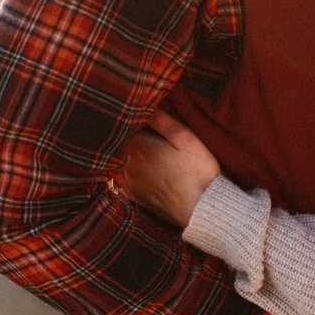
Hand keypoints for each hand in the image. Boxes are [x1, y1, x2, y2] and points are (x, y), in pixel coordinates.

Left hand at [116, 110, 220, 228]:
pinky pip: (118, 181)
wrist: (200, 208)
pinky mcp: (133, 195)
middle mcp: (127, 161)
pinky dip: (118, 173)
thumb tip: (146, 106)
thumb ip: (163, 120)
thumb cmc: (197, 169)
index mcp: (139, 143)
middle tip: (127, 128)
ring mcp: (128, 180)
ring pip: (114, 162)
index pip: (127, 124)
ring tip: (126, 148)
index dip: (131, 118)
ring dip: (117, 154)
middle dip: (122, 135)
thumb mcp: (186, 137)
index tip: (133, 113)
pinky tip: (126, 169)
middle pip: (117, 143)